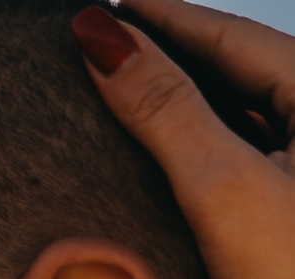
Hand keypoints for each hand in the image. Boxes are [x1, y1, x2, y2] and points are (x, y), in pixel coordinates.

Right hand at [73, 0, 294, 278]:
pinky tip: (174, 164)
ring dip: (187, 107)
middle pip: (239, 72)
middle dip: (172, 56)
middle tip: (107, 42)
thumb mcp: (220, 186)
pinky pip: (250, 164)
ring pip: (245, 119)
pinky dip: (207, 153)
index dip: (159, 18)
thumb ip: (163, 110)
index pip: (227, 36)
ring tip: (128, 96)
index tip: (102, 5)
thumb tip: (101, 39)